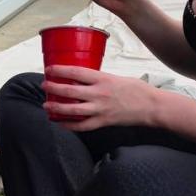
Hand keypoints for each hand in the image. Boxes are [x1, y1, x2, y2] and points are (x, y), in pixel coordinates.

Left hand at [41, 66, 157, 130]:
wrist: (151, 106)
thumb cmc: (136, 89)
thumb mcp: (115, 77)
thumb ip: (99, 78)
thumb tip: (81, 78)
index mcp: (102, 79)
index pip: (75, 72)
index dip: (59, 70)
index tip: (49, 69)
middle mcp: (99, 94)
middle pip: (69, 91)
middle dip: (53, 88)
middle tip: (44, 85)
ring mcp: (100, 110)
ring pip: (72, 110)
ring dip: (56, 108)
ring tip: (46, 105)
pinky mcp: (103, 122)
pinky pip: (82, 126)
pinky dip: (69, 125)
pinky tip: (60, 123)